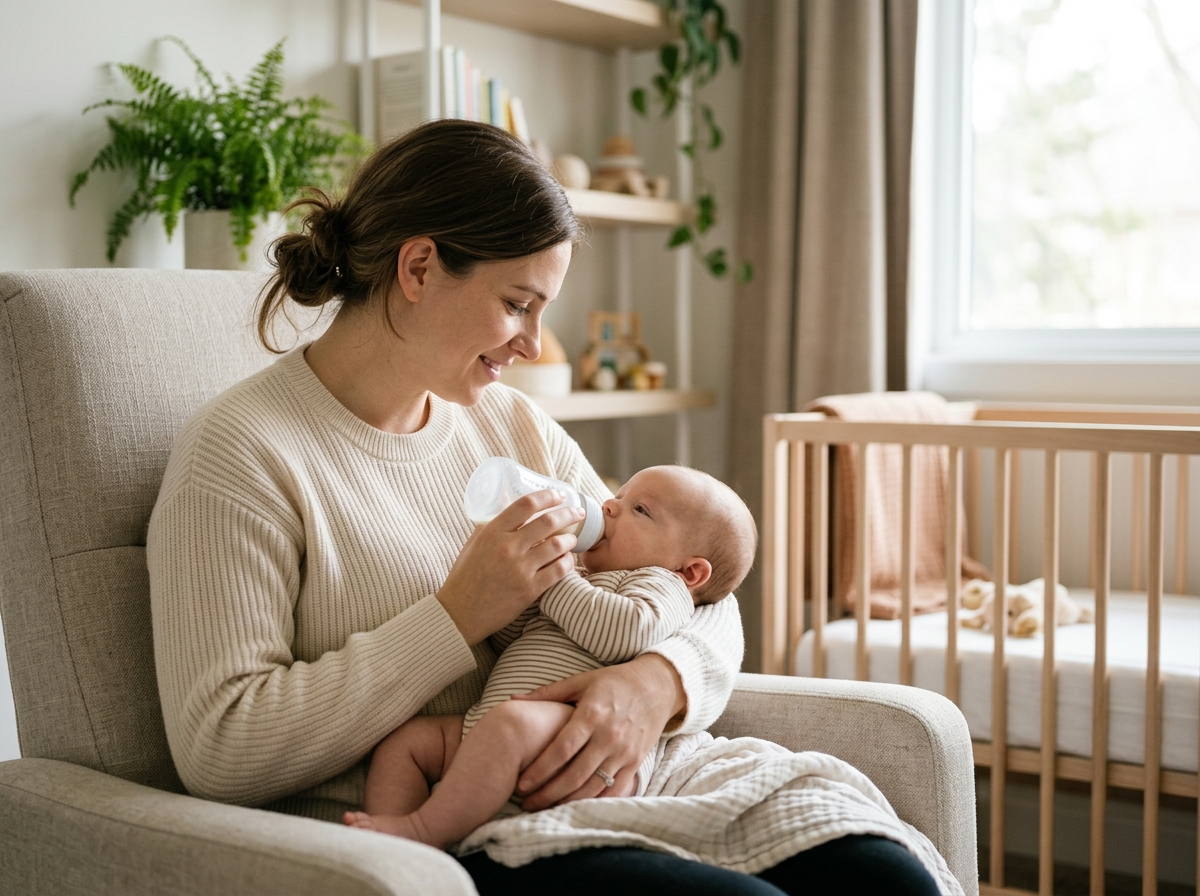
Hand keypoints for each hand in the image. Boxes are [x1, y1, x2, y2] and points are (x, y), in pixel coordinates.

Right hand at [437, 489, 582, 645]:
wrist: (460, 613)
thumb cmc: (464, 577)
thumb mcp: (473, 544)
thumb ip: (490, 527)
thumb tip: (505, 510)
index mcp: (492, 532)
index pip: (526, 504)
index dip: (548, 496)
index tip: (560, 495)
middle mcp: (508, 548)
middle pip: (548, 522)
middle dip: (569, 513)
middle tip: (577, 512)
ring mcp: (520, 569)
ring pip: (557, 545)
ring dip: (570, 539)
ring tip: (573, 538)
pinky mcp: (529, 590)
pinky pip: (558, 571)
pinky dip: (567, 562)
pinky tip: (568, 560)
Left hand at [512, 653, 684, 808]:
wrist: (657, 687)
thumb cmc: (614, 682)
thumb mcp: (581, 681)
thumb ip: (548, 693)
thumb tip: (512, 700)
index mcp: (593, 713)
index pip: (562, 749)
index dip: (540, 769)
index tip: (521, 783)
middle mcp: (610, 736)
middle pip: (575, 774)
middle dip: (547, 793)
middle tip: (526, 802)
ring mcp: (625, 752)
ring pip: (593, 787)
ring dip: (567, 802)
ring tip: (544, 808)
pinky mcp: (635, 763)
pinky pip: (614, 791)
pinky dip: (594, 803)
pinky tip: (574, 807)